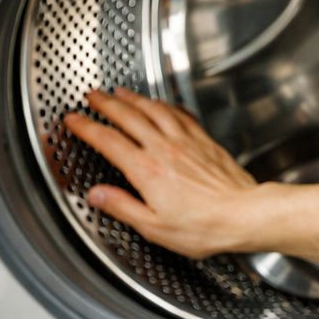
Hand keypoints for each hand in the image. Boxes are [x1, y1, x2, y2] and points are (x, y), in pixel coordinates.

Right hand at [63, 88, 258, 258]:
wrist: (244, 214)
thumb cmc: (204, 226)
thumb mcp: (154, 227)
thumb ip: (122, 207)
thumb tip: (96, 195)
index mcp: (146, 170)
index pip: (108, 141)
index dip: (86, 127)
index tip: (73, 120)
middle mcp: (164, 149)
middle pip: (128, 116)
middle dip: (106, 103)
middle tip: (92, 96)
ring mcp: (185, 141)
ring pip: (154, 109)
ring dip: (134, 98)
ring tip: (120, 91)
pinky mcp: (204, 141)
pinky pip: (180, 114)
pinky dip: (166, 105)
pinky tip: (162, 104)